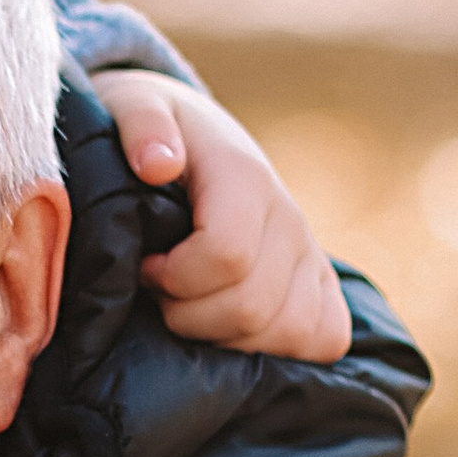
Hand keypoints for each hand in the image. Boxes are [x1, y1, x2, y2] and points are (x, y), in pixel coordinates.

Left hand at [103, 69, 352, 359]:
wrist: (190, 139)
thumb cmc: (151, 135)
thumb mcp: (132, 107)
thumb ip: (142, 124)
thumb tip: (158, 164)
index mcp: (244, 176)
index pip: (227, 255)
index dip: (175, 278)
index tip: (145, 267)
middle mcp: (288, 216)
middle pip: (251, 307)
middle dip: (187, 315)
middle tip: (160, 291)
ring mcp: (310, 253)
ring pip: (289, 333)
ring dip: (225, 337)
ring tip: (192, 306)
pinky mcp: (322, 283)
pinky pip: (325, 339)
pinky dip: (278, 349)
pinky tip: (232, 328)